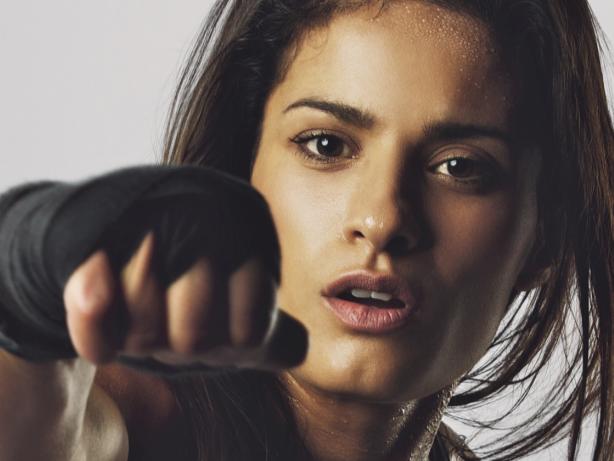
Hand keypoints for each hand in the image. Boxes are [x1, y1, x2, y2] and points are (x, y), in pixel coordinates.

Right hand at [63, 231, 306, 371]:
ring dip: (136, 335)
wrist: (113, 223)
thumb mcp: (238, 295)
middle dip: (176, 344)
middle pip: (193, 341)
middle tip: (167, 314)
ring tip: (138, 300)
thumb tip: (298, 350)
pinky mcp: (91, 234)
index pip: (251, 333)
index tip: (214, 323)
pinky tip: (100, 312)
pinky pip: (92, 306)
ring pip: (144, 335)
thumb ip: (270, 329)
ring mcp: (148, 220)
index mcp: (248, 231)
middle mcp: (205, 216)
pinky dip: (94, 332)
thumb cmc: (188, 269)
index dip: (227, 344)